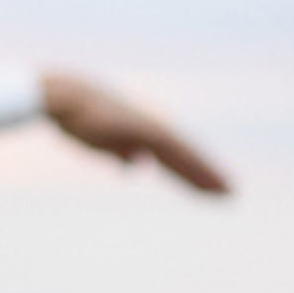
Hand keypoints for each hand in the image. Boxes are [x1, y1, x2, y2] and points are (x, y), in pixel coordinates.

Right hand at [38, 71, 230, 194]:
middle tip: (230, 194)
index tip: (208, 189)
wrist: (64, 99)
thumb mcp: (102, 141)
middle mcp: (152, 128)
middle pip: (184, 154)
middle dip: (205, 174)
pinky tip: (202, 180)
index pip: (174, 155)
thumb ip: (122, 151)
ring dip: (204, 173)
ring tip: (225, 192)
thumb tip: (137, 166)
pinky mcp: (144, 128)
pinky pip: (173, 150)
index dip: (191, 172)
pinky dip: (190, 165)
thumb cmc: (76, 116)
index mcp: (143, 132)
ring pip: (184, 153)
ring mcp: (149, 127)